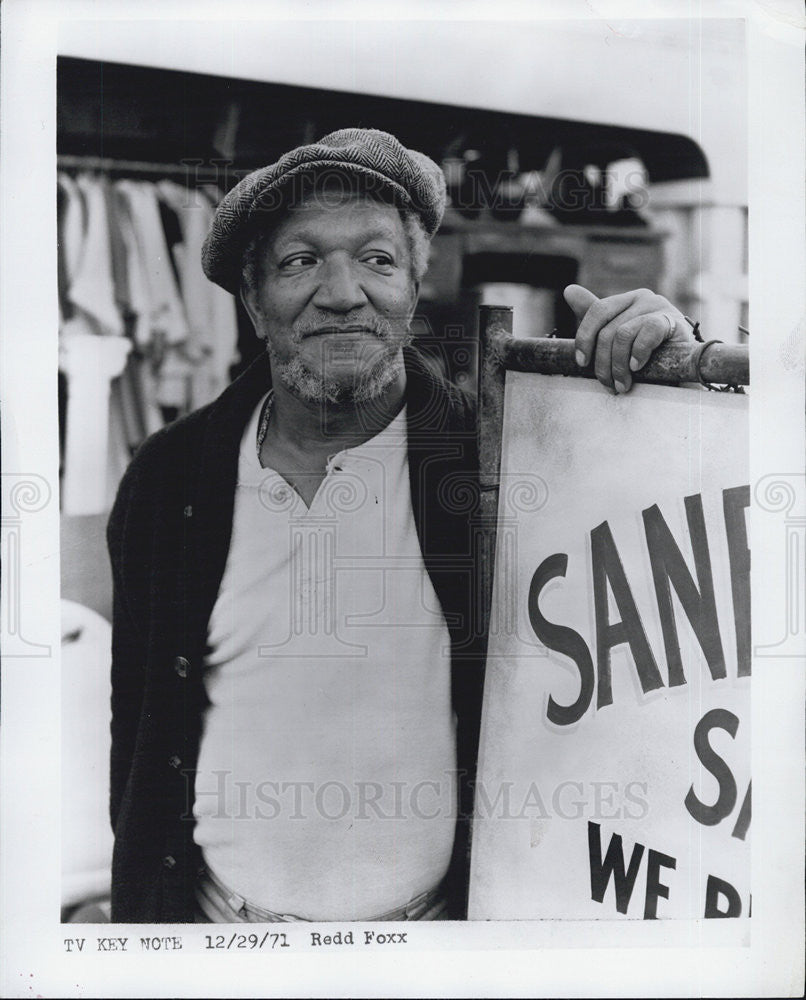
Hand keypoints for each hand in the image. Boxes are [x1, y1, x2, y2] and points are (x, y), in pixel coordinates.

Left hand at [563, 284, 690, 392]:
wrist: (685, 369)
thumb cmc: (650, 354)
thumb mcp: (619, 337)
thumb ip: (596, 318)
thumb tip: (569, 290)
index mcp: (627, 300)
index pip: (597, 311)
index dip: (585, 338)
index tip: (582, 363)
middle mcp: (643, 298)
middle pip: (607, 329)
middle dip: (603, 362)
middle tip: (608, 385)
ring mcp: (659, 307)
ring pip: (622, 334)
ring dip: (619, 365)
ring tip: (623, 385)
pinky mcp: (674, 322)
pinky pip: (647, 333)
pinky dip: (638, 353)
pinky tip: (638, 367)